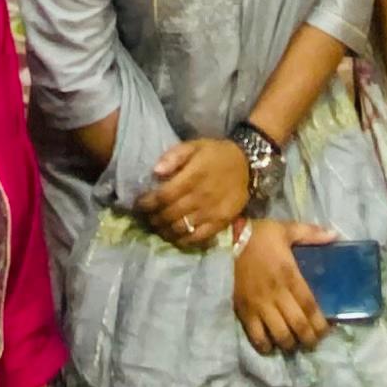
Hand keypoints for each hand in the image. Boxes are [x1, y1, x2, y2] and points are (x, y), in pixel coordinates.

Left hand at [142, 133, 252, 247]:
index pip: (163, 195)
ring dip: (164, 230)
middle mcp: (202, 196)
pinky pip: (197, 238)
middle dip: (153, 218)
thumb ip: (173, 156)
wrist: (247, 164)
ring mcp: (212, 212)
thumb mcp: (194, 146)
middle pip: (169, 214)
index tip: (139, 204)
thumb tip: (155, 171)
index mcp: (194, 176)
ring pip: (180, 228)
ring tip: (158, 226)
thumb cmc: (215, 154)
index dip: (147, 203)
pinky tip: (175, 235)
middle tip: (146, 217)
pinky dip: (182, 240)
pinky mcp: (221, 223)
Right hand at [234, 221, 329, 355]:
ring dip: (290, 344)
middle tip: (313, 343)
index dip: (320, 323)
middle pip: (297, 324)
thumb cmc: (259, 236)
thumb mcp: (287, 230)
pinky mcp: (243, 310)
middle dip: (308, 338)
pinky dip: (265, 345)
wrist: (227, 240)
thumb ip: (311, 234)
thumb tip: (335, 235)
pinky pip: (256, 335)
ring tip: (294, 345)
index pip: (309, 305)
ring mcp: (259, 304)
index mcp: (289, 275)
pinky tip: (271, 346)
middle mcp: (276, 293)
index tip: (326, 331)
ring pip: (279, 333)